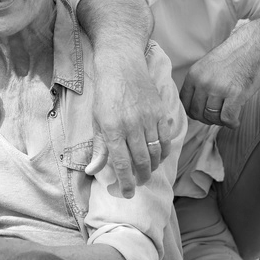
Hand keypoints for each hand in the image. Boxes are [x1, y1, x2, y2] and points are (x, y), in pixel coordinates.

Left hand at [87, 49, 173, 197]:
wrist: (121, 66)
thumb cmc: (105, 94)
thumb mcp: (96, 121)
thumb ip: (98, 147)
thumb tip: (92, 171)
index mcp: (112, 129)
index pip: (122, 164)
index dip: (126, 183)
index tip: (127, 193)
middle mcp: (132, 126)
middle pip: (142, 162)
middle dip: (141, 178)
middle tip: (139, 184)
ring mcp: (148, 119)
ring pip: (156, 152)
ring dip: (153, 166)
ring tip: (147, 172)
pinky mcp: (161, 112)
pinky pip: (167, 138)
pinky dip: (165, 151)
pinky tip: (159, 155)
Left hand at [180, 37, 259, 128]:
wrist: (253, 45)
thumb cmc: (233, 55)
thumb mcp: (207, 65)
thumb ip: (200, 82)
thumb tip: (196, 102)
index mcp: (193, 75)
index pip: (184, 102)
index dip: (192, 111)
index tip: (201, 113)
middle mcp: (202, 83)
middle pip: (197, 112)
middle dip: (206, 118)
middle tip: (216, 117)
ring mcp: (218, 89)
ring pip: (212, 117)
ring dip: (219, 121)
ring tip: (227, 117)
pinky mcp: (235, 94)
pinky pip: (227, 118)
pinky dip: (231, 123)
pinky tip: (234, 122)